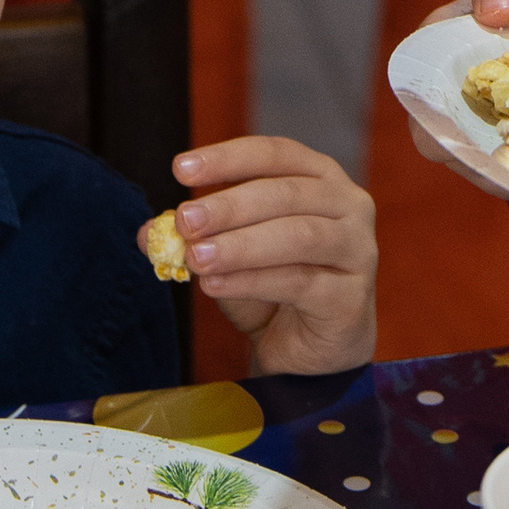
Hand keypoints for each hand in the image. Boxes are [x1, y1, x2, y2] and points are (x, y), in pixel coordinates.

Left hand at [165, 136, 376, 373]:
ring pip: (298, 236)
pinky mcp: (352, 297)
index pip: (275, 154)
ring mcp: (358, 249)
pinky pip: (301, 282)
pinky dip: (253, 280)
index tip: (179, 169)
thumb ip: (197, 240)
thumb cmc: (274, 290)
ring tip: (196, 258)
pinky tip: (215, 285)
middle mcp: (349, 204)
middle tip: (185, 220)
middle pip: (286, 193)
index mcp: (321, 178)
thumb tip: (149, 233)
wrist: (309, 355)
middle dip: (229, 206)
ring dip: (240, 244)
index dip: (228, 157)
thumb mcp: (228, 258)